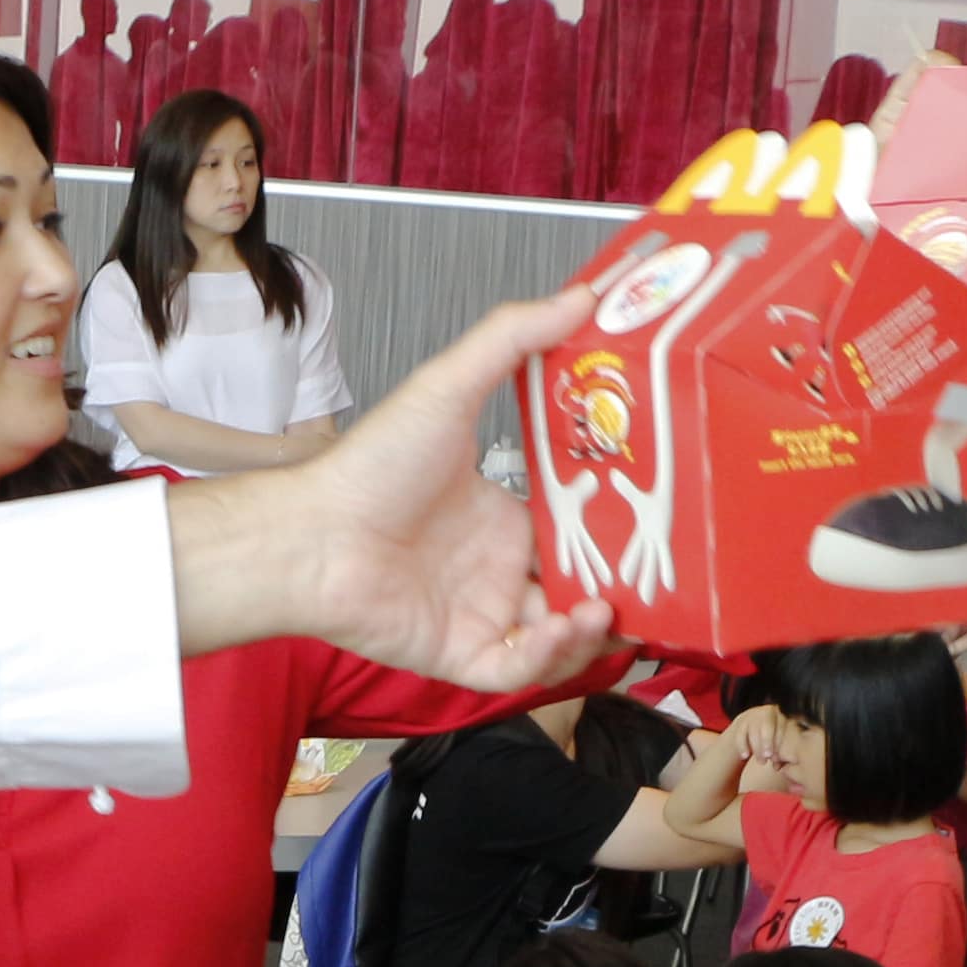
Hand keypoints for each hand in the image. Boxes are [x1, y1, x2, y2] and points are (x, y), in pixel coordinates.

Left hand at [167, 290, 610, 697]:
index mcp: (500, 516)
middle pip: (578, 588)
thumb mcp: (449, 388)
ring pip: (559, 639)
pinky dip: (550, 657)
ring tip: (607, 606)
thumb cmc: (368, 467)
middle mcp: (493, 568)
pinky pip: (519, 669)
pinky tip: (565, 625)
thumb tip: (580, 296)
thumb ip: (513, 339)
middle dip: (619, 590)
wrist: (311, 533)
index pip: (576, 531)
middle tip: (655, 579)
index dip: (615, 532)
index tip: (654, 520)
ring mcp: (479, 613)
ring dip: (593, 628)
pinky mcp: (459, 653)